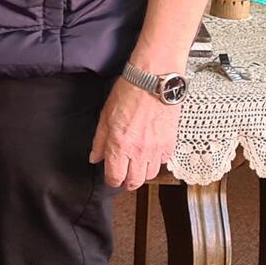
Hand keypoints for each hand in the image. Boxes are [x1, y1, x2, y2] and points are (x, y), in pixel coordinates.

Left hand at [89, 75, 179, 189]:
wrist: (154, 81)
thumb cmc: (128, 93)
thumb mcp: (105, 116)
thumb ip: (100, 141)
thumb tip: (95, 158)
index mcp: (120, 146)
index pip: (115, 177)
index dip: (111, 180)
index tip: (110, 177)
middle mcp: (139, 152)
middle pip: (134, 182)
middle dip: (127, 183)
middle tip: (124, 178)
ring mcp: (156, 149)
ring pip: (150, 174)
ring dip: (142, 173)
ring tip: (136, 164)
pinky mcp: (170, 143)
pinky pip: (163, 161)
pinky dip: (156, 160)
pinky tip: (150, 151)